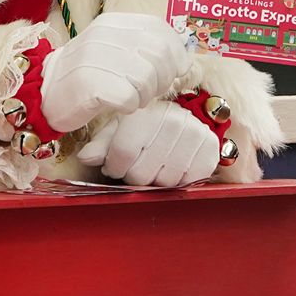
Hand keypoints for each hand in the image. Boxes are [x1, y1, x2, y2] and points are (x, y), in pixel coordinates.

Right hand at [40, 13, 189, 132]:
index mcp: (112, 23)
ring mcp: (94, 58)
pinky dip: (130, 106)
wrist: (43, 94)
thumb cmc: (88, 75)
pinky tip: (118, 105)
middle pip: (158, 54)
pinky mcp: (88, 84)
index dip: (174, 52)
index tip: (173, 70)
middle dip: (163, 78)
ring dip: (146, 95)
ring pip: (147, 77)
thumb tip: (185, 62)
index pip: (159, 29)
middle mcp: (103, 35)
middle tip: (150, 91)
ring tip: (132, 98)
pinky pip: (129, 98)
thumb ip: (147, 50)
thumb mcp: (115, 51)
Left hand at [77, 101, 219, 186]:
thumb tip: (86, 157)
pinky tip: (173, 167)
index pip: (122, 154)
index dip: (113, 167)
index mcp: (146, 112)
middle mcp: (174, 120)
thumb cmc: (143, 126)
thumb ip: (101, 144)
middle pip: (141, 173)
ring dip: (156, 180)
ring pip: (164, 182)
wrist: (182, 119)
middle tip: (137, 165)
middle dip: (133, 176)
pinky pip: (187, 183)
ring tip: (155, 165)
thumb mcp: (118, 129)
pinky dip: (177, 182)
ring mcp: (195, 135)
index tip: (114, 166)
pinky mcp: (210, 151)